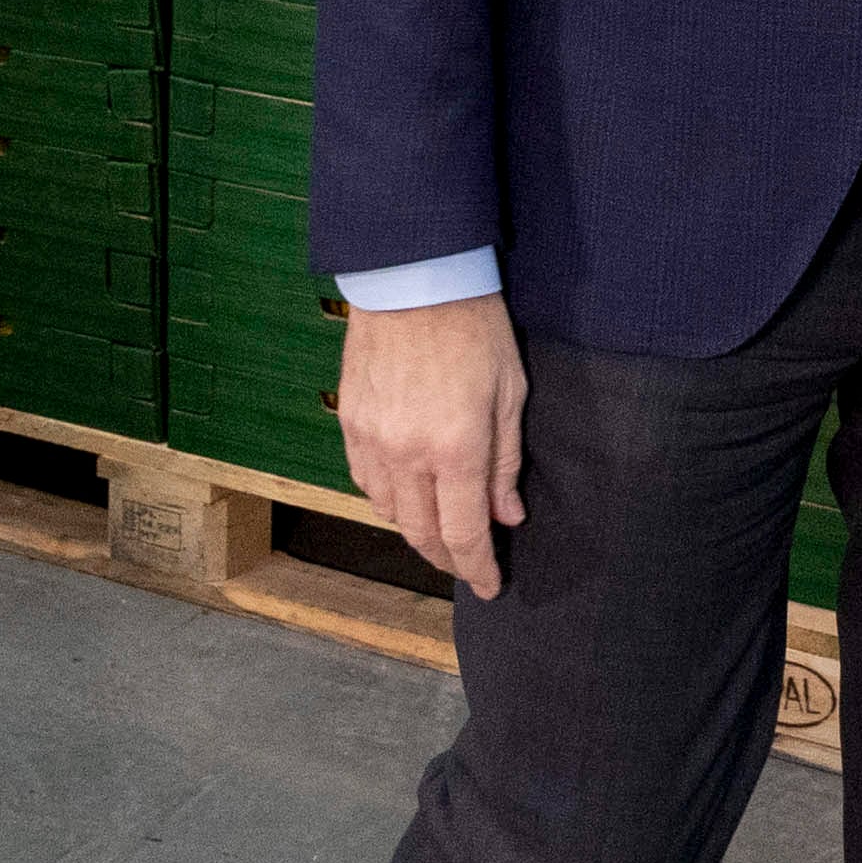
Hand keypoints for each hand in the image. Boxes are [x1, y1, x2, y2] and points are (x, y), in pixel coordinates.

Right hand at [338, 292, 528, 597]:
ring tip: (441, 532)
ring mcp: (372, 440)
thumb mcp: (510, 391)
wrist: (413, 276)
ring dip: (417, 531)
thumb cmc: (474, 326)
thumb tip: (507, 515)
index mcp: (455, 449)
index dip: (477, 568)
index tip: (490, 586)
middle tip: (467, 567)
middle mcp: (407, 454)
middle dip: (448, 559)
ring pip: (390, 513)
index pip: (464, 533)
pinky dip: (388, 500)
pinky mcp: (350, 422)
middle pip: (422, 534)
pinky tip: (406, 497)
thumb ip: (506, 461)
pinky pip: (365, 482)